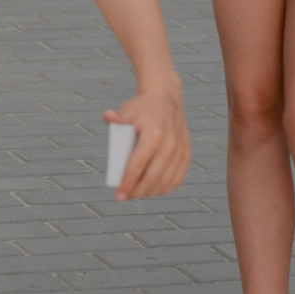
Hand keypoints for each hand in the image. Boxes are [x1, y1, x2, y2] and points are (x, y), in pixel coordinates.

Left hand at [108, 79, 189, 200]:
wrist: (165, 97)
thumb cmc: (142, 107)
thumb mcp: (127, 110)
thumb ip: (117, 117)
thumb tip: (107, 117)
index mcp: (154, 135)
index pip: (138, 165)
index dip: (127, 183)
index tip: (118, 195)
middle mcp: (170, 144)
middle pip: (152, 178)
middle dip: (137, 192)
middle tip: (125, 197)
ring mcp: (181, 150)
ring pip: (165, 182)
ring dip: (150, 192)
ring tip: (137, 193)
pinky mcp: (187, 154)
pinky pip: (177, 179)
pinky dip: (165, 188)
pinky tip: (154, 190)